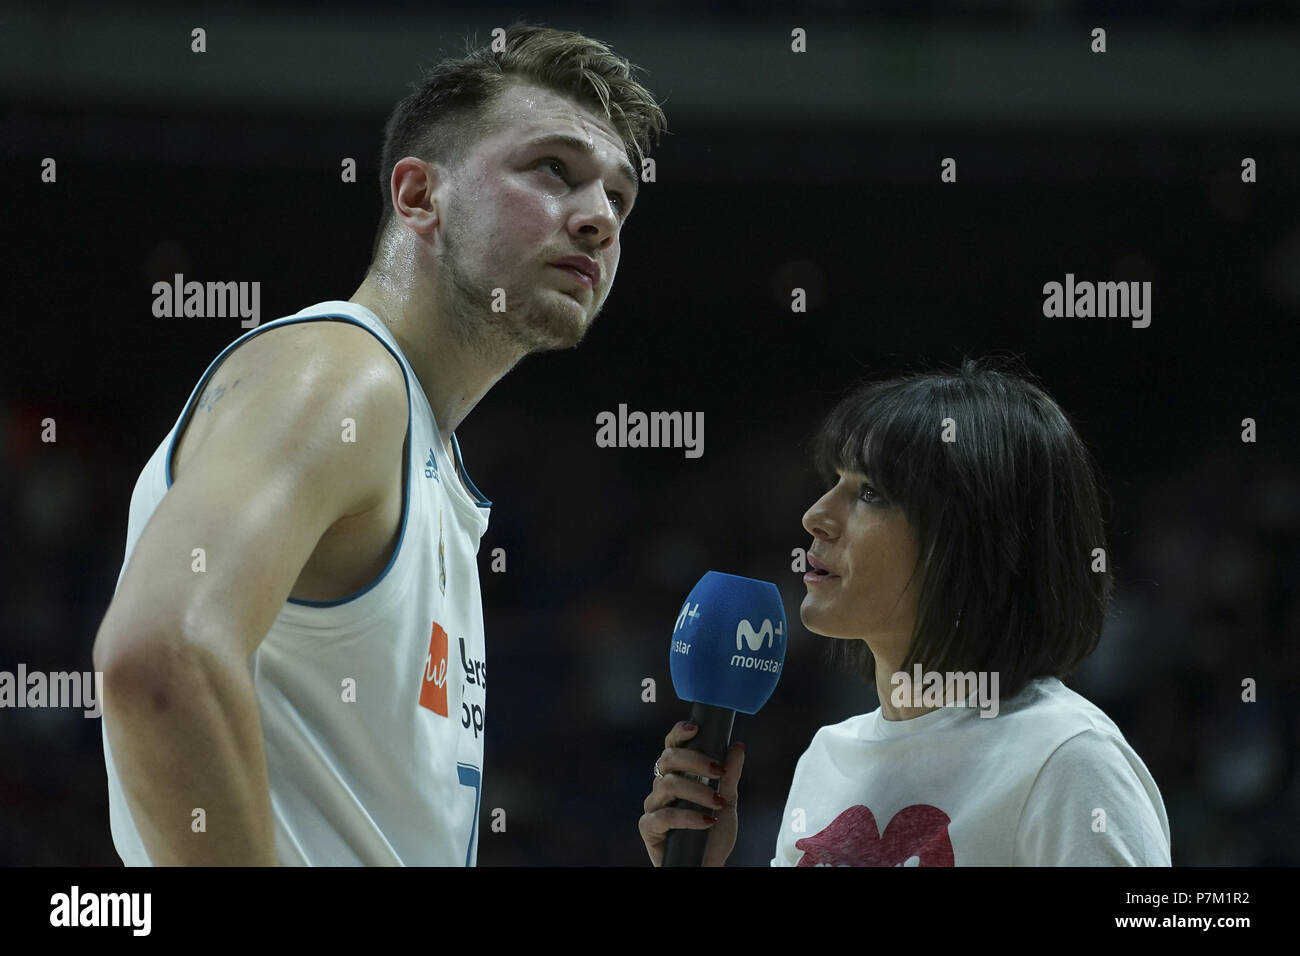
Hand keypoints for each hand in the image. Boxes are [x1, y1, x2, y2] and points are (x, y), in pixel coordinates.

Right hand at [638, 720, 744, 866]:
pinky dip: (689, 817)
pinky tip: (707, 821)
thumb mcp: (727, 802)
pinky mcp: (649, 828)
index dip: (679, 733)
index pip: (671, 747)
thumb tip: (737, 746)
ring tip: (718, 804)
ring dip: (697, 792)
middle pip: (668, 759)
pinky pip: (664, 815)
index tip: (695, 728)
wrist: (707, 866)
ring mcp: (653, 806)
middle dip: (695, 760)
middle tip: (719, 772)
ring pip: (668, 785)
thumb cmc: (713, 834)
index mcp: (677, 775)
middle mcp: (661, 787)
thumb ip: (730, 775)